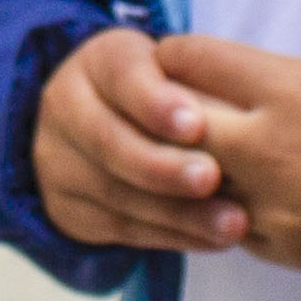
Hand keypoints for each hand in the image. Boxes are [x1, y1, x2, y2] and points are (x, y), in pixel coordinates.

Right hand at [34, 26, 246, 255]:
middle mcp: (66, 107)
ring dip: (178, 212)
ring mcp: (59, 161)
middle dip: (164, 165)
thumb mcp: (177, 73)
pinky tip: (214, 239)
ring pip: (116, 193)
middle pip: (109, 141)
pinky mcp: (68, 207)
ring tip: (231, 222)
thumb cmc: (163, 93)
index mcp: (99, 61)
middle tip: (212, 178)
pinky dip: (173, 236)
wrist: (103, 129)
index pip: (122, 76)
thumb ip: (200, 86)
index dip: (156, 103)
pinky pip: (122, 228)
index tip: (197, 124)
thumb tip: (241, 115)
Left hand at [150, 32, 300, 277]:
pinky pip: (221, 223)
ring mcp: (268, 204)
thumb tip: (251, 73)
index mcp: (291, 90)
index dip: (176, 55)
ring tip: (185, 150)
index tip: (175, 57)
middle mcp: (267, 146)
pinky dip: (216, 206)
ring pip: (186, 178)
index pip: (193, 59)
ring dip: (180, 163)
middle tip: (159, 102)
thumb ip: (295, 78)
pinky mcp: (277, 248)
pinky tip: (224, 194)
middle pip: (172, 120)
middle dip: (160, 109)